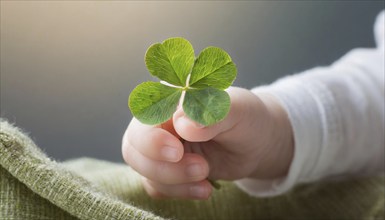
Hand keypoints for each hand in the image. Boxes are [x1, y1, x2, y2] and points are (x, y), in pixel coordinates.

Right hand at [122, 87, 293, 198]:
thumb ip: (213, 112)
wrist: (256, 143)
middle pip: (134, 148)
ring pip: (144, 171)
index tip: (177, 151)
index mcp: (171, 100)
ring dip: (174, 182)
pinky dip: (178, 192)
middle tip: (202, 168)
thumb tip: (184, 124)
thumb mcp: (239, 110)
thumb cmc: (246, 118)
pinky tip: (204, 189)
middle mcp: (160, 124)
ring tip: (207, 179)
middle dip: (163, 166)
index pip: (143, 118)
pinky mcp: (168, 171)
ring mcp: (161, 149)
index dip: (151, 139)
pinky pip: (156, 187)